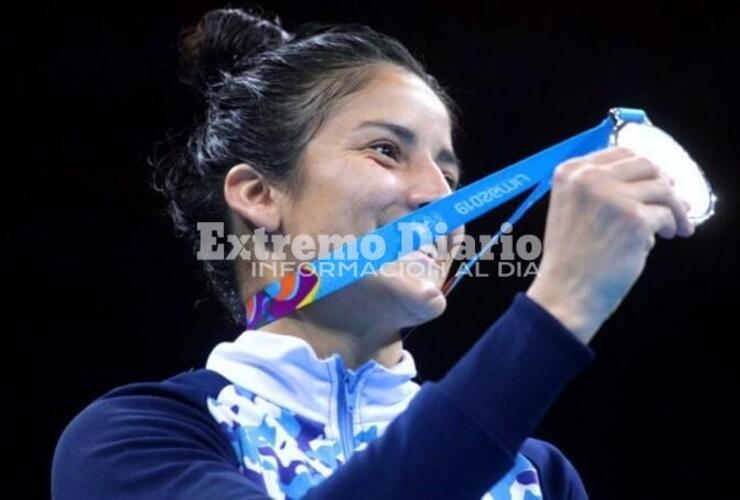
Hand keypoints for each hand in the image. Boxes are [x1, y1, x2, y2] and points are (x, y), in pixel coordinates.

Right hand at [526, 146, 693, 343]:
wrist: (565, 292)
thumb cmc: (571, 259)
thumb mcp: (570, 209)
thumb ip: (597, 188)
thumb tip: (648, 178)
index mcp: (571, 172)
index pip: (620, 153)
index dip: (643, 167)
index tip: (657, 180)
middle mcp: (589, 178)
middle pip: (646, 165)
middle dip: (665, 184)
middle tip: (673, 202)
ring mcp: (613, 197)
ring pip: (662, 188)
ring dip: (674, 207)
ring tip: (674, 225)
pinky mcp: (634, 219)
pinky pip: (666, 215)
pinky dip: (670, 226)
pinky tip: (664, 237)